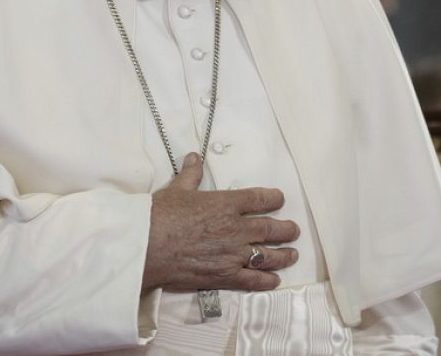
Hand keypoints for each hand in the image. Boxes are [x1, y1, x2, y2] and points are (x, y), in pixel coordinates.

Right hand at [142, 152, 299, 292]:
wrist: (147, 246)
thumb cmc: (159, 216)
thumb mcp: (176, 190)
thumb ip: (191, 175)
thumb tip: (193, 158)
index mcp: (226, 204)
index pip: (259, 199)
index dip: (274, 198)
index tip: (280, 199)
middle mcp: (236, 229)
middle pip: (271, 229)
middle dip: (286, 230)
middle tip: (293, 230)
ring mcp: (233, 254)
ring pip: (268, 256)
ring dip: (283, 255)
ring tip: (292, 255)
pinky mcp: (225, 276)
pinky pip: (253, 280)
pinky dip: (266, 281)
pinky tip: (274, 280)